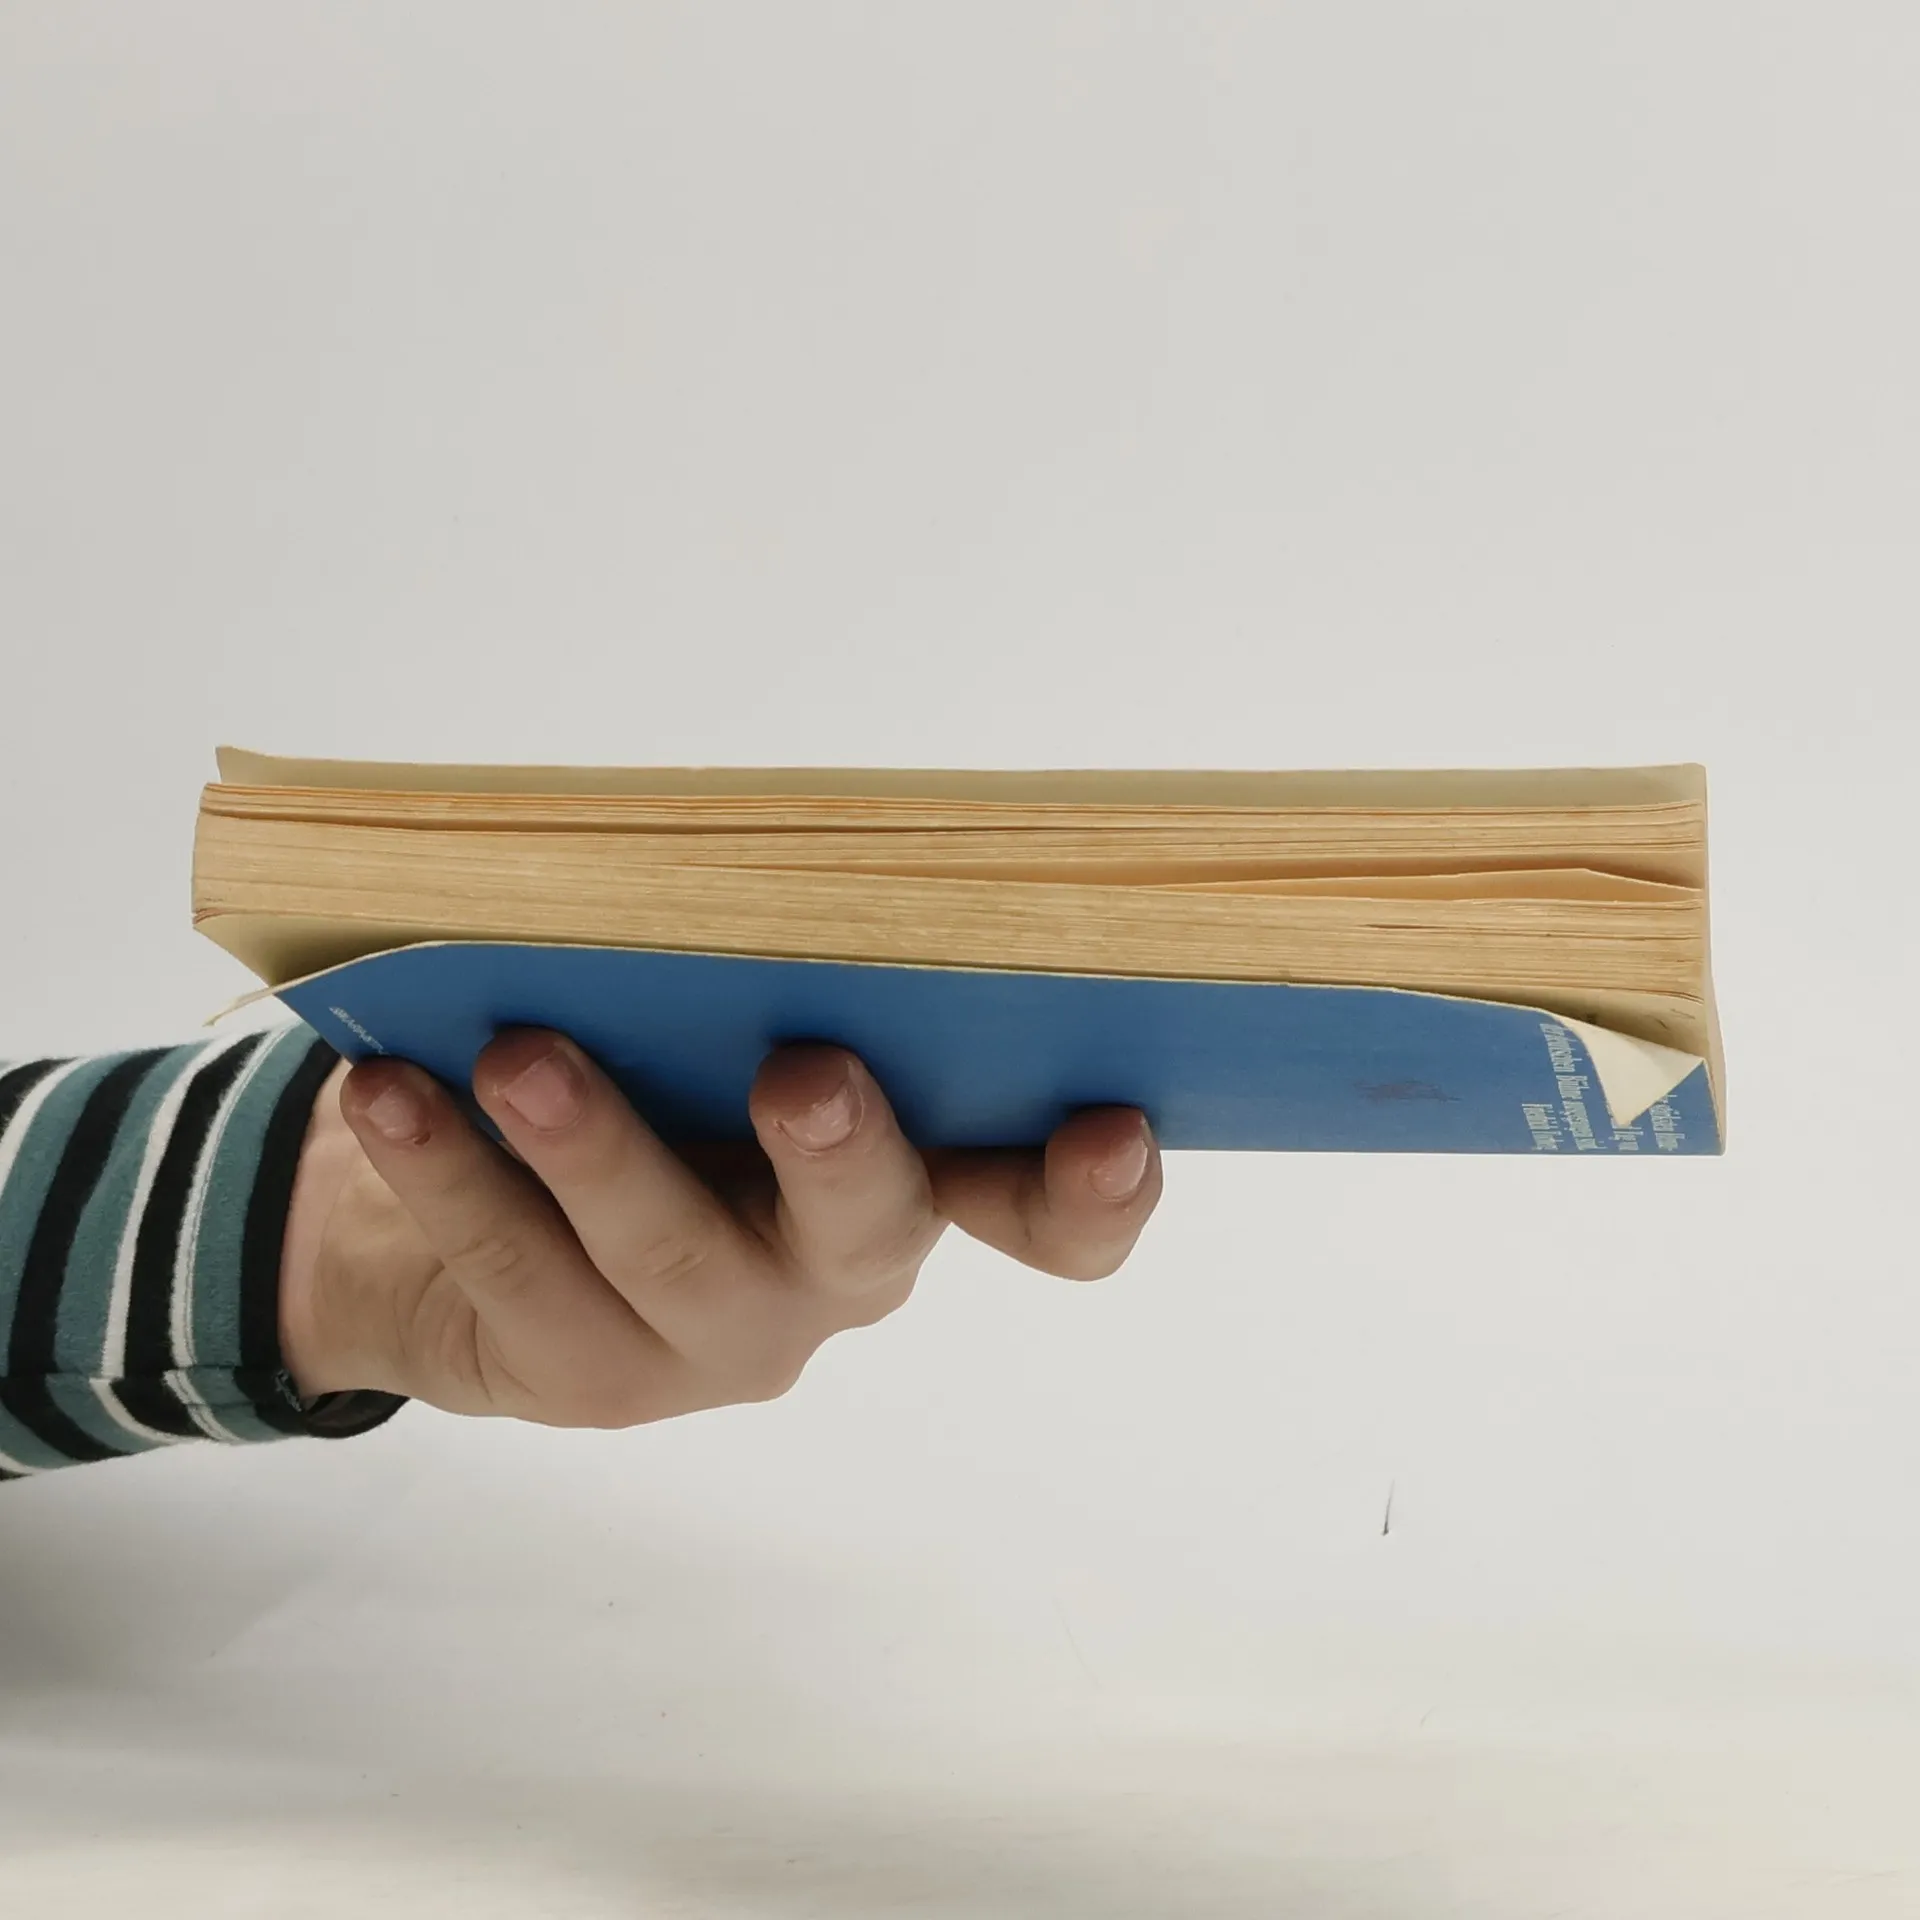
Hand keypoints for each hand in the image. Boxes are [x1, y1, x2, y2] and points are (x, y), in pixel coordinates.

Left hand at [279, 1032, 1160, 1423]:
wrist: (489, 1217)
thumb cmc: (655, 1072)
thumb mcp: (729, 1018)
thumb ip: (773, 968)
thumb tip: (759, 846)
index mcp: (916, 1178)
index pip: (1042, 1211)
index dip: (1093, 1192)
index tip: (1113, 1126)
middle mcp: (839, 1273)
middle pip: (871, 1232)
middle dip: (844, 1153)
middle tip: (806, 1073)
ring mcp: (718, 1340)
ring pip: (670, 1254)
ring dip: (597, 1146)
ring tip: (519, 1052)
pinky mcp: (591, 1375)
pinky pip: (518, 1273)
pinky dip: (452, 1173)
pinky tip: (397, 1092)